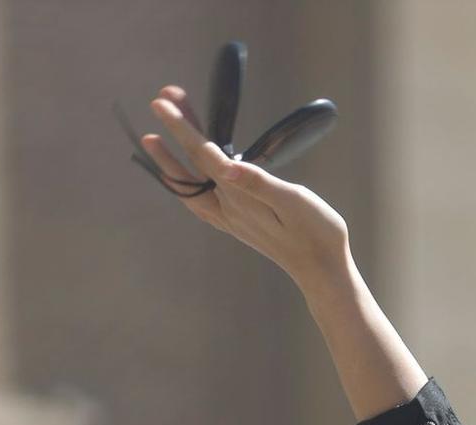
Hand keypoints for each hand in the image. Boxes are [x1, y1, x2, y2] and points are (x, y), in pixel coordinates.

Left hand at [139, 86, 349, 285]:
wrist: (322, 271)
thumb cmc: (317, 233)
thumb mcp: (294, 201)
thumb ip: (259, 183)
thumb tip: (228, 167)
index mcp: (240, 196)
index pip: (203, 155)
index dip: (182, 127)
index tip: (162, 102)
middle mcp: (228, 207)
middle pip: (191, 165)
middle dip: (175, 133)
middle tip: (162, 102)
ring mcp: (230, 218)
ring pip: (188, 186)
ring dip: (170, 161)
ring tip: (153, 140)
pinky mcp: (237, 224)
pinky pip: (198, 201)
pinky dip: (183, 185)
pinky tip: (184, 179)